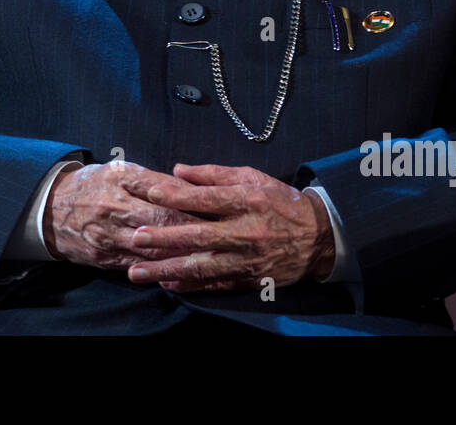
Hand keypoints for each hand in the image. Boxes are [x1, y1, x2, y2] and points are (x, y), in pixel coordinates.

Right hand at [43, 161, 203, 269]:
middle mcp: (114, 211)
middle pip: (161, 225)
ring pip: (151, 250)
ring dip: (179, 254)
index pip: (165, 197)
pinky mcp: (104, 259)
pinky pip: (136, 266)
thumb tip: (188, 185)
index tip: (218, 210)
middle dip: (193, 232)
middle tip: (221, 236)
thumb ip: (153, 179)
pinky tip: (177, 273)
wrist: (48, 209)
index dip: (193, 205)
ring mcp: (108, 238)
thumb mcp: (119, 171)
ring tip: (207, 256)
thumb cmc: (91, 184)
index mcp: (120, 184)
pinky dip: (157, 270)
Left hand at [125, 163, 334, 292]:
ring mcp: (246, 259)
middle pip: (199, 236)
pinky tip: (168, 285)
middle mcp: (246, 231)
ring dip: (167, 269)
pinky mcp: (249, 279)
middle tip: (136, 239)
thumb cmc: (280, 202)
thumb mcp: (253, 178)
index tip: (151, 194)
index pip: (206, 198)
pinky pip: (215, 284)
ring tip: (138, 272)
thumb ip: (214, 174)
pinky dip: (190, 286)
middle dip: (165, 238)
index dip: (178, 196)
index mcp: (247, 200)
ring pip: (201, 266)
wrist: (319, 237)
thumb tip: (178, 170)